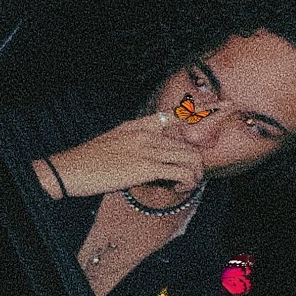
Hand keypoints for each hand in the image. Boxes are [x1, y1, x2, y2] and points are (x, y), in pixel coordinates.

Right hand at [33, 113, 204, 198]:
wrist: (70, 168)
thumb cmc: (88, 161)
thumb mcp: (114, 144)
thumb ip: (134, 145)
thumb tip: (148, 156)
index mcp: (139, 126)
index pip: (178, 114)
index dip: (205, 110)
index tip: (225, 106)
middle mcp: (147, 133)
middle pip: (190, 141)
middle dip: (197, 162)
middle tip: (189, 177)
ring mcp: (148, 149)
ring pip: (191, 157)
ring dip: (194, 175)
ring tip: (183, 185)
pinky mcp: (147, 167)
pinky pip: (182, 173)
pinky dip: (186, 183)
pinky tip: (177, 189)